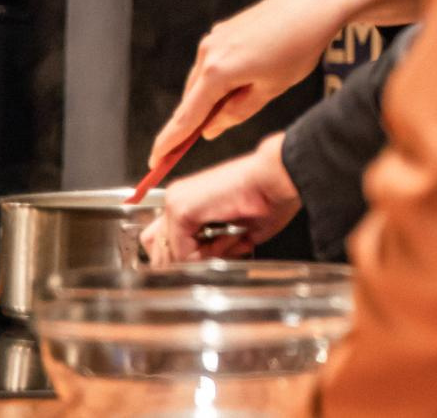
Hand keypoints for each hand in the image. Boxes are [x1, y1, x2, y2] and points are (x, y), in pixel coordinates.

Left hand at [141, 133, 300, 266]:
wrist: (280, 175)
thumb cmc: (271, 195)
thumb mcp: (238, 227)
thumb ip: (214, 245)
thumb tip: (204, 262)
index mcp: (190, 199)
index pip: (166, 240)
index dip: (192, 256)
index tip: (222, 252)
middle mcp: (177, 198)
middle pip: (157, 248)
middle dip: (188, 260)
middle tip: (222, 252)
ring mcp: (175, 202)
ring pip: (166, 254)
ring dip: (197, 259)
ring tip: (228, 243)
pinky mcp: (181, 210)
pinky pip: (182, 253)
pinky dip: (207, 255)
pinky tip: (230, 236)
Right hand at [148, 0, 424, 163]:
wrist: (314, 5)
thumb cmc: (299, 46)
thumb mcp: (271, 89)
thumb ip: (236, 112)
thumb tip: (210, 128)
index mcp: (217, 72)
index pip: (185, 117)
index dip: (169, 142)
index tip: (156, 161)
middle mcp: (208, 53)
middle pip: (191, 100)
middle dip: (194, 122)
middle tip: (201, 142)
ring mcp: (214, 39)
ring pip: (202, 81)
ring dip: (210, 99)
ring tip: (242, 102)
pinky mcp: (224, 30)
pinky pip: (212, 64)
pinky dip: (218, 80)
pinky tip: (244, 81)